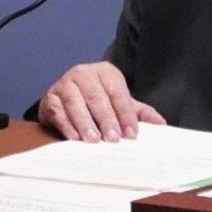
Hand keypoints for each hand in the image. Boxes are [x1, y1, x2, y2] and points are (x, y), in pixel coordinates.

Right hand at [37, 62, 165, 142]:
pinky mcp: (50, 97)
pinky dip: (67, 125)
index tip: (131, 134)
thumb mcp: (119, 103)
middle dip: (106, 119)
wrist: (65, 99)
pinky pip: (58, 111)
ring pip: (75, 102)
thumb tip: (161, 124)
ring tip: (93, 140)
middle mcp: (84, 73)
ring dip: (85, 123)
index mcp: (105, 71)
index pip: (117, 92)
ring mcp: (64, 84)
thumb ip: (138, 112)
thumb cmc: (97, 101)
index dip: (125, 114)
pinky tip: (75, 138)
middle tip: (113, 139)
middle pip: (96, 96)